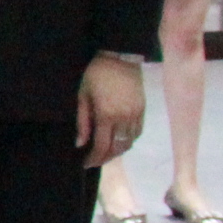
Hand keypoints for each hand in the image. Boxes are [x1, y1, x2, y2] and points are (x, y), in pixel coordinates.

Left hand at [75, 52, 145, 169]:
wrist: (120, 58)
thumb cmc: (96, 75)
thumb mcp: (83, 97)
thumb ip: (82, 122)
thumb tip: (80, 144)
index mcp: (106, 116)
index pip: (102, 146)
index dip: (94, 158)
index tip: (86, 163)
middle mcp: (124, 119)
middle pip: (117, 148)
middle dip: (106, 158)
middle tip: (95, 160)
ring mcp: (136, 115)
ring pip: (129, 142)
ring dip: (117, 151)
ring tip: (106, 152)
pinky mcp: (142, 110)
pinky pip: (137, 132)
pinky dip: (128, 141)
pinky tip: (119, 140)